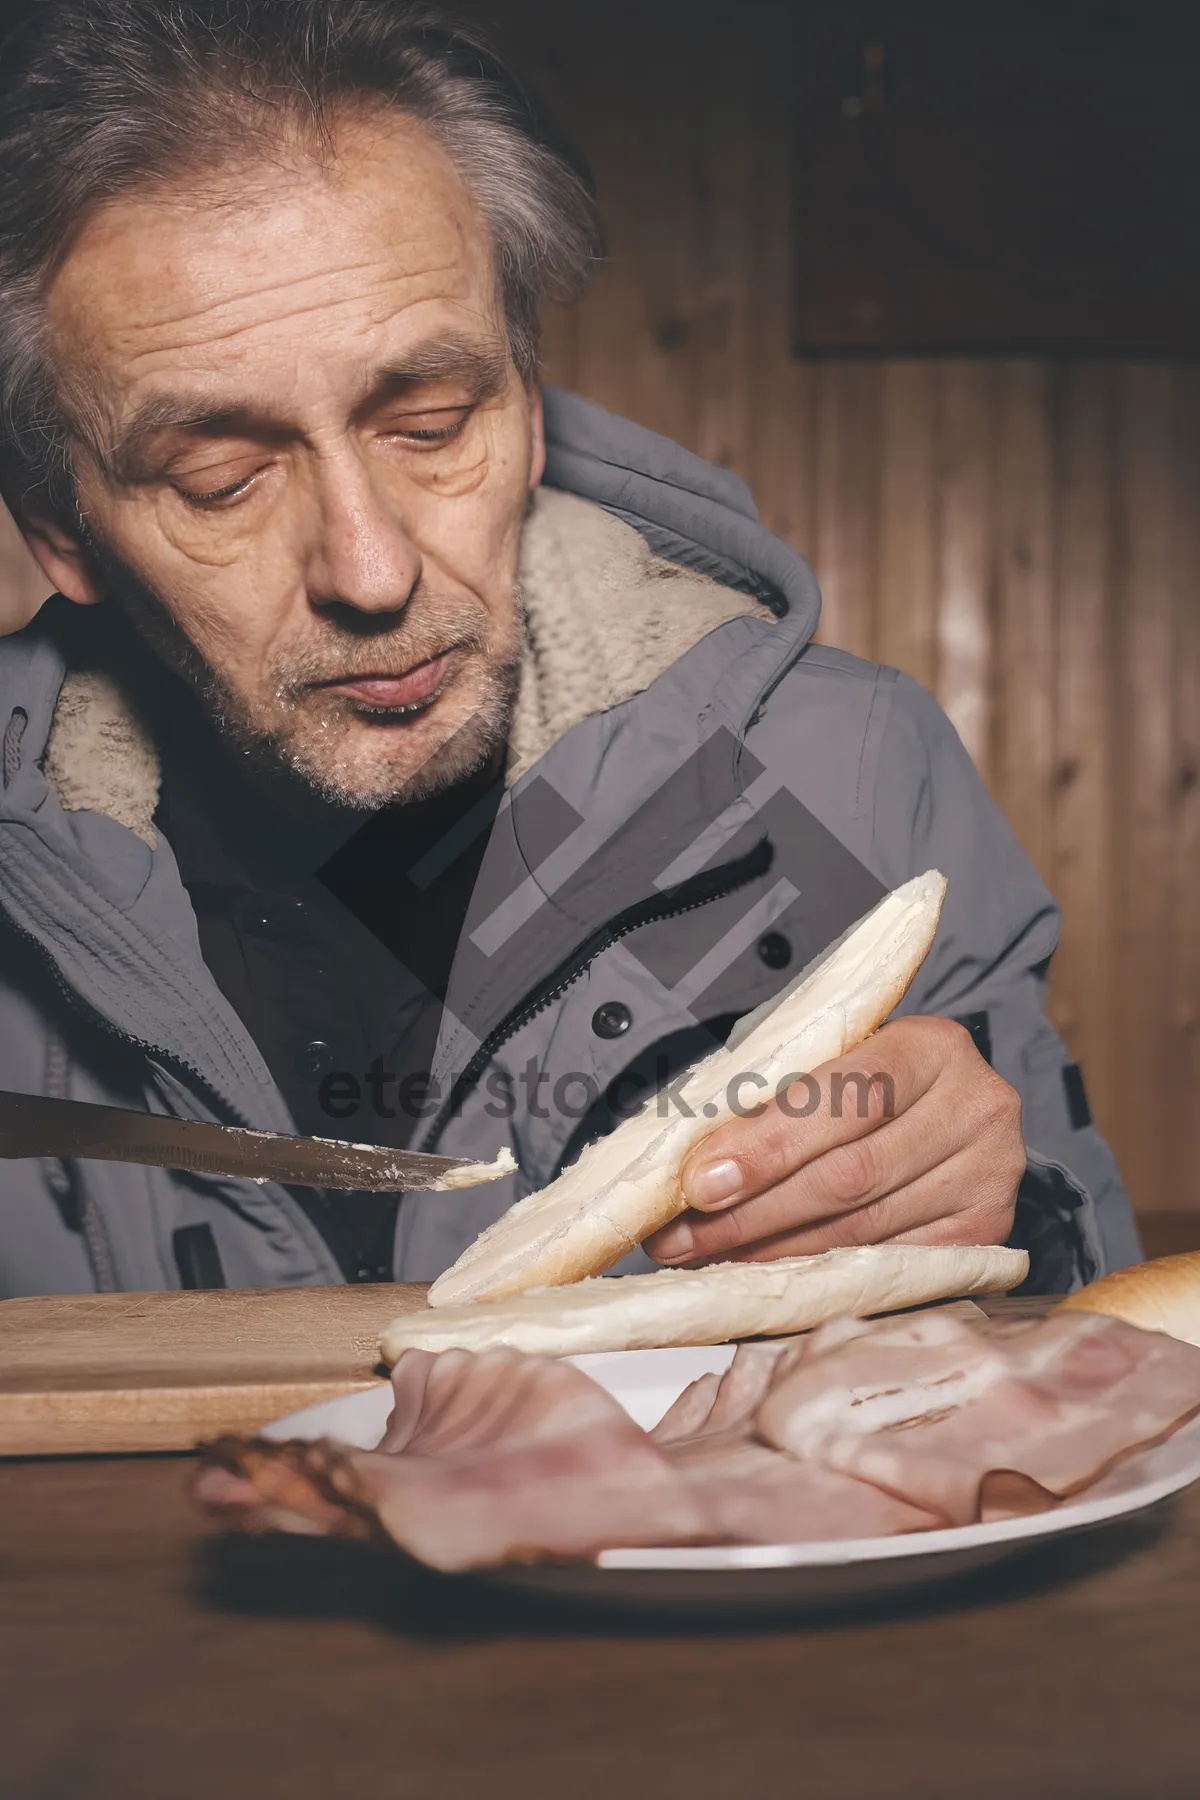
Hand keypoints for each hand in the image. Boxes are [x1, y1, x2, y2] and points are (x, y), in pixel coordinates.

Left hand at [643, 1015, 1023, 1266]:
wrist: (945, 1109)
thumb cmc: (868, 1083)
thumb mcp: (829, 1062)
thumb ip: (772, 1098)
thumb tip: (693, 1166)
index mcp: (931, 1046)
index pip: (843, 1097)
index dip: (767, 1145)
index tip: (700, 1182)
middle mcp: (976, 1107)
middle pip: (850, 1173)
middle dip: (753, 1212)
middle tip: (682, 1238)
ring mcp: (989, 1175)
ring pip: (863, 1229)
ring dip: (774, 1252)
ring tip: (709, 1259)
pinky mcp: (986, 1233)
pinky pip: (890, 1265)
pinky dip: (821, 1273)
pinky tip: (769, 1274)